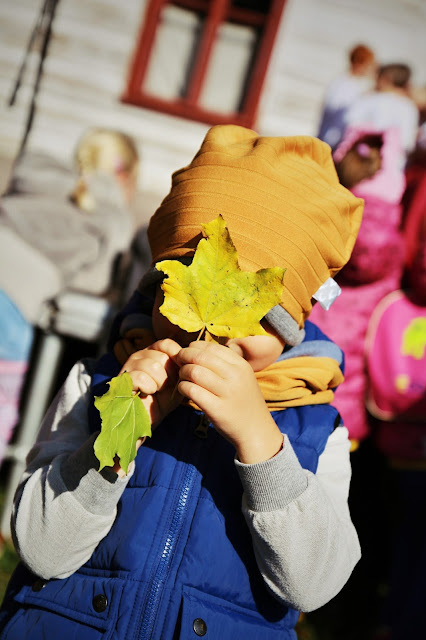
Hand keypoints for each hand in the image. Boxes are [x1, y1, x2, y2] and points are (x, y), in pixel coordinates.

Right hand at [120, 338, 181, 427]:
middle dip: (168, 377)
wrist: (142, 422)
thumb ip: (182, 369)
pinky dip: (148, 389)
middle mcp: (139, 355)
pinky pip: (141, 378)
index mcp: (152, 353)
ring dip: (158, 384)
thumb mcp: (176, 383)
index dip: (176, 360)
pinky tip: (145, 394)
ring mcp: (129, 366)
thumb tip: (187, 359)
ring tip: (152, 391)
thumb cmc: (159, 402)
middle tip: (161, 388)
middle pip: (162, 356)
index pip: (167, 344)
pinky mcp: (122, 379)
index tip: (175, 377)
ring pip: (152, 366)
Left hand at [176, 341, 282, 462]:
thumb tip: (198, 348)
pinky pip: (192, 391)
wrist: (256, 431)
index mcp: (241, 365)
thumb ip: (225, 363)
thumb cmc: (244, 402)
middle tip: (179, 362)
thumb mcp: (242, 377)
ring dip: (182, 372)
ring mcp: (227, 393)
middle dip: (184, 356)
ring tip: (182, 377)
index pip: (211, 347)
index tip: (188, 352)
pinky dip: (182, 387)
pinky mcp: (217, 409)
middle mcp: (235, 376)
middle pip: (200, 356)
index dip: (194, 347)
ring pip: (194, 372)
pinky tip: (183, 390)